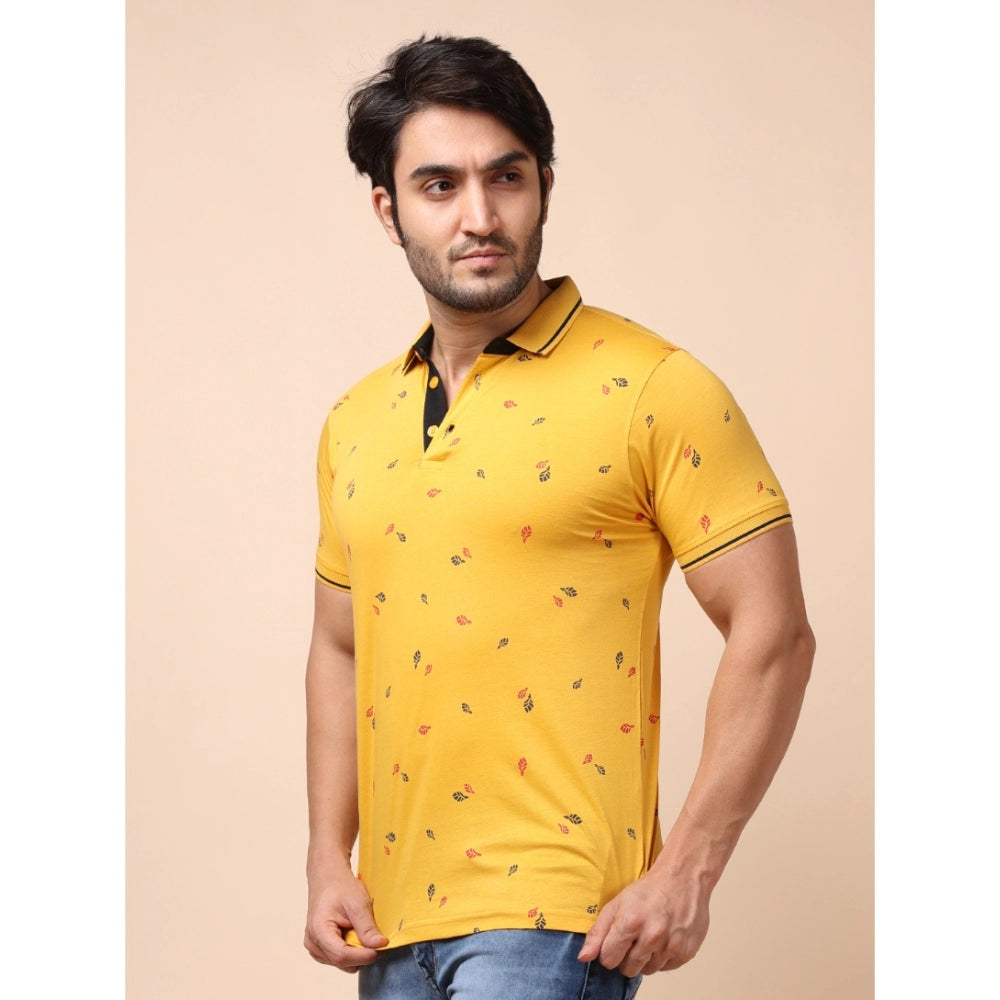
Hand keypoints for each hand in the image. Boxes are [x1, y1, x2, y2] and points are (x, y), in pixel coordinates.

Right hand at [303, 870, 387, 971]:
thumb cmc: (340, 887)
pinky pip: (337, 959)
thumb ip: (367, 927)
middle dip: (361, 954)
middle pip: (341, 961)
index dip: (363, 956)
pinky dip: (349, 951)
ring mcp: (314, 946)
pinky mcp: (319, 948)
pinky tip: (352, 934)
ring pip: (341, 963)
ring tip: (360, 931)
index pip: (341, 955)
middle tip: (374, 938)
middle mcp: (312, 942)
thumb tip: (380, 945)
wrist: (328, 878)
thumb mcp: (358, 903)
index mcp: (319, 930)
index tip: (380, 948)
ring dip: (355, 953)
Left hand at [576, 870, 710, 977]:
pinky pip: (665, 968)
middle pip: (628, 969)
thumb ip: (598, 932)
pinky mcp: (686, 953)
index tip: (615, 941)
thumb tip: (584, 957)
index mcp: (630, 922)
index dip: (609, 951)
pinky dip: (662, 958)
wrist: (683, 878)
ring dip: (645, 958)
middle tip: (634, 937)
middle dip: (626, 956)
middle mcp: (652, 936)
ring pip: (647, 970)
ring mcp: (671, 946)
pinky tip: (663, 938)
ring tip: (649, 935)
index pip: (608, 959)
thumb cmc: (649, 890)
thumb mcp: (617, 904)